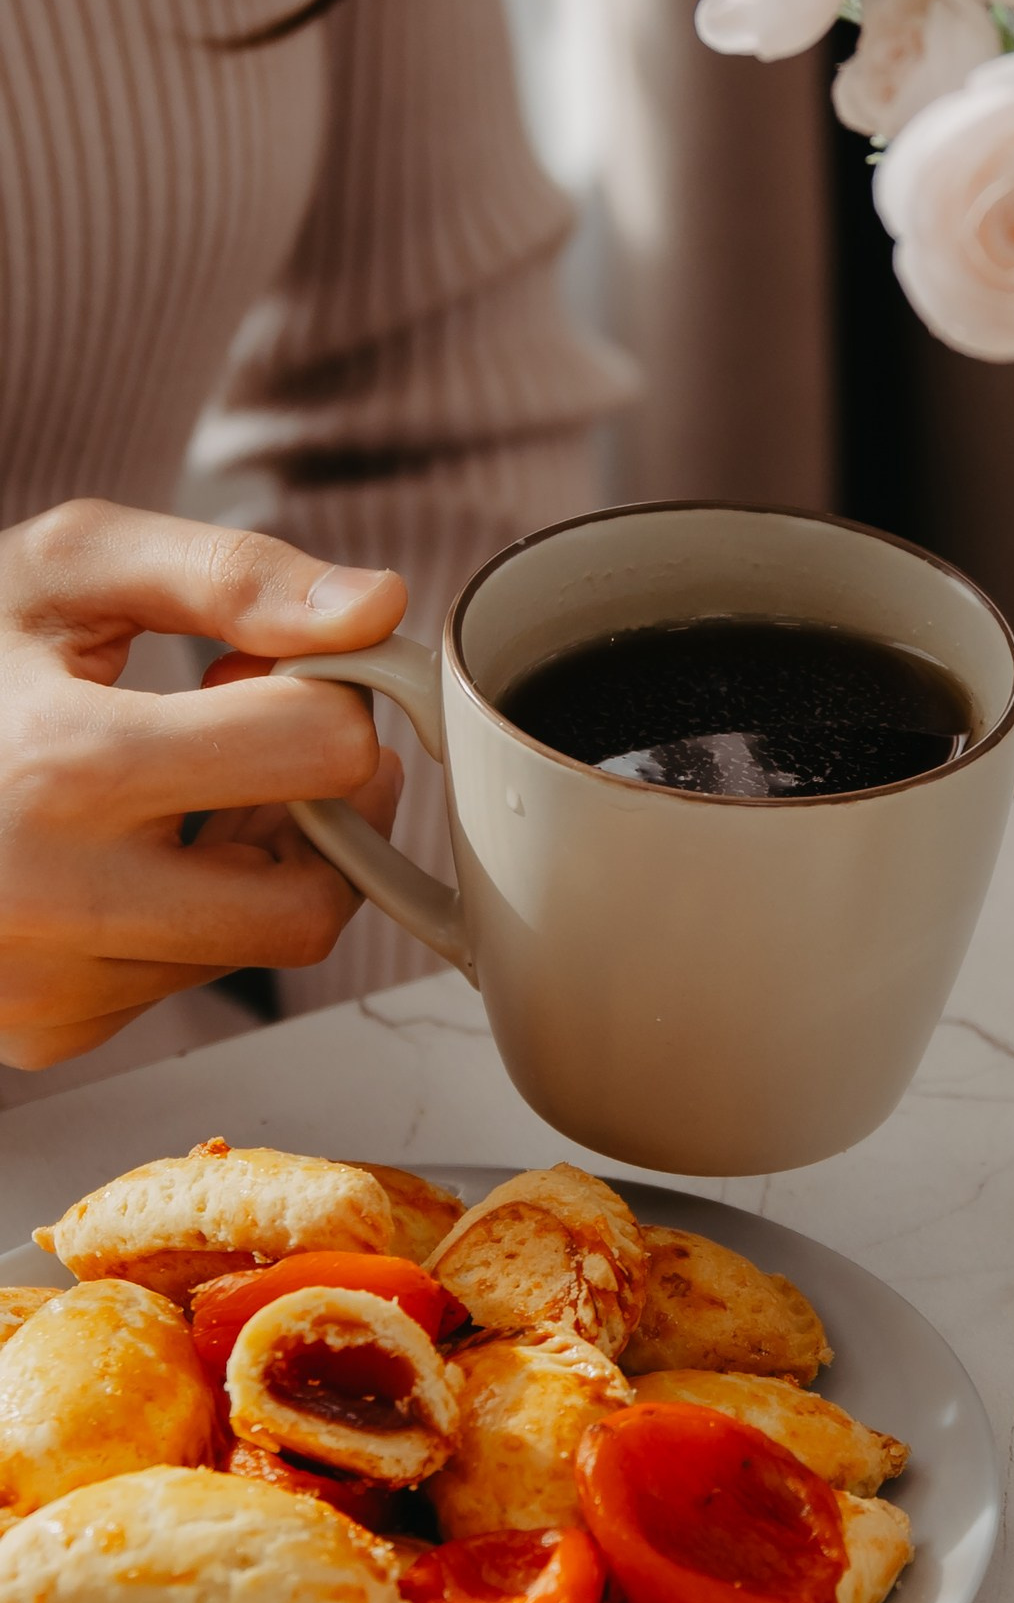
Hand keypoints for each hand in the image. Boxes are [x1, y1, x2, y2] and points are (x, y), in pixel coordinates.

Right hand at [0, 499, 406, 1069]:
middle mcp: (57, 901)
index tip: (281, 669)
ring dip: (259, 861)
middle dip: (323, 812)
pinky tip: (124, 846)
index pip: (319, 751)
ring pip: (262, 942)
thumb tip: (376, 609)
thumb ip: (230, 575)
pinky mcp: (49, 1030)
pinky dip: (192, 913)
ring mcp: (51, 985)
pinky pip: (191, 979)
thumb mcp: (64, 571)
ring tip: (171, 780)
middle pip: (317, 897)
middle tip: (267, 737)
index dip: (329, 694)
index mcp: (63, 769)